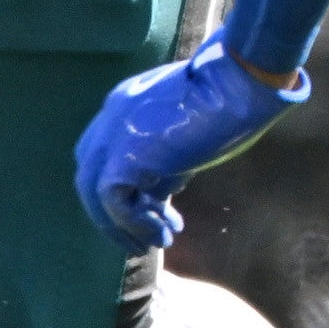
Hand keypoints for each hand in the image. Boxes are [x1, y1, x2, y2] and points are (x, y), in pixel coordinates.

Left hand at [74, 32, 311, 250]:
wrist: (237, 84)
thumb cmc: (226, 105)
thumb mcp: (184, 138)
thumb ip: (163, 164)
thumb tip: (156, 200)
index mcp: (122, 106)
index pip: (103, 157)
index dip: (121, 192)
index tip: (152, 213)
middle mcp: (109, 118)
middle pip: (91, 177)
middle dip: (113, 215)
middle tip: (142, 239)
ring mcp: (113, 135)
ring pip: (96, 194)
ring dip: (122, 227)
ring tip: (156, 243)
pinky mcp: (126, 155)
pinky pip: (114, 201)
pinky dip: (135, 224)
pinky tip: (162, 233)